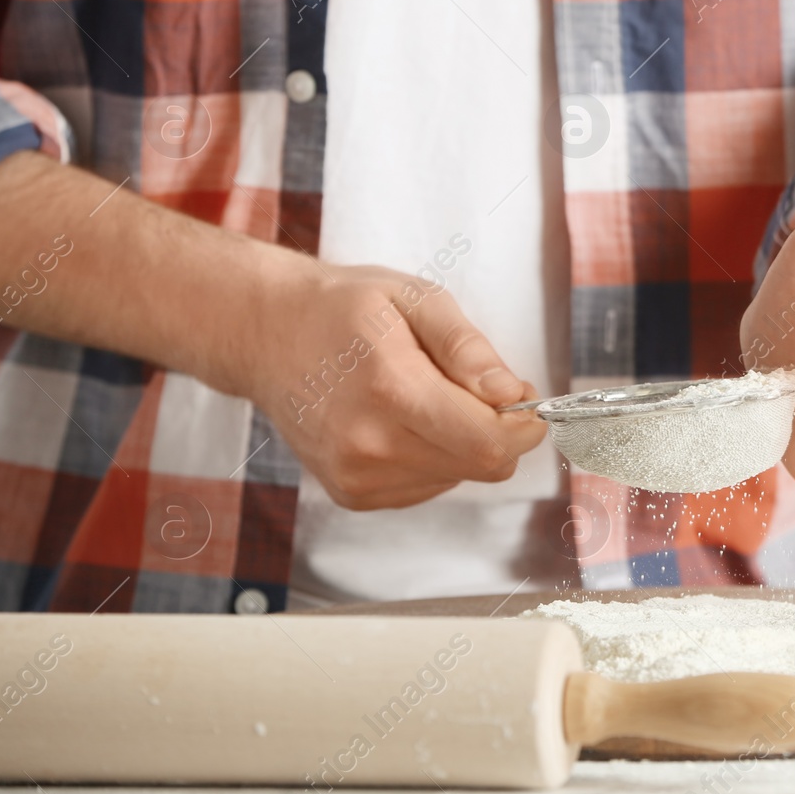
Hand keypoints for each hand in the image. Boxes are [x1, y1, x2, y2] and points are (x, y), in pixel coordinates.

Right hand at [243, 261, 546, 509]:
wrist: (267, 334)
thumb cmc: (343, 309)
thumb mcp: (416, 299)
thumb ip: (468, 348)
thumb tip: (510, 392)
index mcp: (390, 390)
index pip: (487, 442)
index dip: (524, 426)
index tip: (526, 399)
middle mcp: (369, 445)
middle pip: (481, 465)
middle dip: (500, 430)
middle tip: (483, 388)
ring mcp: (357, 476)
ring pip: (459, 478)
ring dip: (464, 443)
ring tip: (427, 395)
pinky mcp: (353, 494)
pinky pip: (429, 486)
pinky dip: (435, 456)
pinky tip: (405, 420)